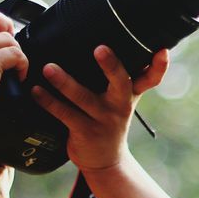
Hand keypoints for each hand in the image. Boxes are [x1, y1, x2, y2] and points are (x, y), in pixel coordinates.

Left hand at [31, 46, 168, 172]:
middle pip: (121, 82)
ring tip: (48, 68)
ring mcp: (103, 120)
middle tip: (100, 48)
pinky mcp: (85, 132)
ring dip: (64, 82)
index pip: (151, 78)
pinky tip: (35, 91)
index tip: (162, 50)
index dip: (159, 65)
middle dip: (112, 65)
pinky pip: (64, 114)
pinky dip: (48, 101)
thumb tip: (104, 36)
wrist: (106, 161)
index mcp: (130, 94)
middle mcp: (120, 105)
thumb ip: (121, 74)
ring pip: (83, 98)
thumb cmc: (109, 119)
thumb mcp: (122, 99)